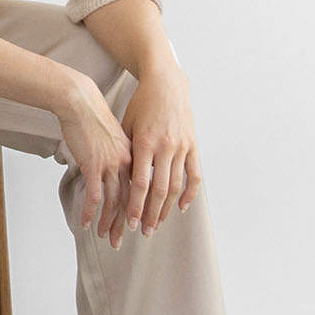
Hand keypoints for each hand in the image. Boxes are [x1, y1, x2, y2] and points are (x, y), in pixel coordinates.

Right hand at [56, 76, 133, 247]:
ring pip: (114, 201)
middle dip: (125, 224)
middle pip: (131, 200)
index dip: (140, 211)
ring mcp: (111, 164)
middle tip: (120, 241)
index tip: (136, 225)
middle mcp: (127, 162)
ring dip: (108, 222)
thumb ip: (119, 154)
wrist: (80, 100)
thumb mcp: (114, 136)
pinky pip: (94, 195)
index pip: (142, 189)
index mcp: (136, 155)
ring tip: (103, 236)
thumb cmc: (94, 116)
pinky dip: (90, 212)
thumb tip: (116, 170)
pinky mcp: (93, 164)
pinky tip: (85, 223)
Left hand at [116, 66, 201, 237]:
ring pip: (176, 186)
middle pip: (159, 190)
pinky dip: (190, 193)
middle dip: (150, 214)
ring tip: (157, 224)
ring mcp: (181, 147)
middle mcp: (165, 146)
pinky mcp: (193, 145)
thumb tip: (120, 181)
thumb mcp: (127, 125)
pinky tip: (181, 207)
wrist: (166, 83)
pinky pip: (194, 174)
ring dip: (166, 209)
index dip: (134, 206)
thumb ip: (126, 153)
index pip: (140, 183)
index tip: (129, 222)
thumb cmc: (141, 104)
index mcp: (145, 142)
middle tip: (143, 231)